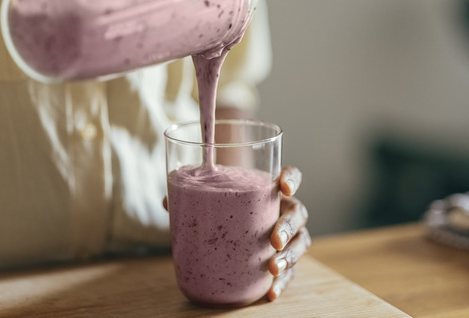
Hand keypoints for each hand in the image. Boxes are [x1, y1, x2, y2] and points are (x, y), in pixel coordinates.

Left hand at [161, 165, 309, 301]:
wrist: (232, 229)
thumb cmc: (226, 208)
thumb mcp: (212, 200)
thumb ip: (193, 197)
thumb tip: (167, 201)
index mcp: (269, 190)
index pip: (290, 176)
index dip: (291, 178)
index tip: (283, 186)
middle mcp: (283, 210)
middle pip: (298, 213)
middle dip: (288, 227)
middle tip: (274, 240)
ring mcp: (287, 236)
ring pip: (301, 242)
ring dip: (290, 256)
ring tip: (274, 268)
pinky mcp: (285, 259)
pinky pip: (291, 271)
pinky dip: (283, 283)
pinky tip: (271, 292)